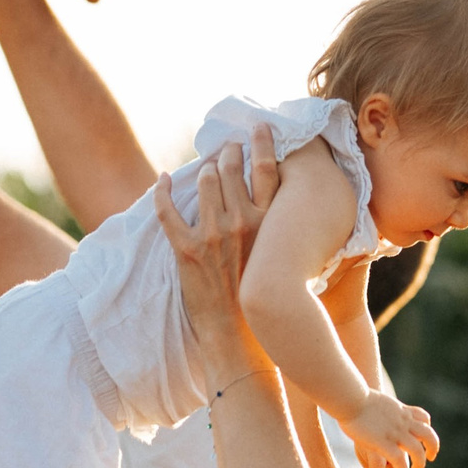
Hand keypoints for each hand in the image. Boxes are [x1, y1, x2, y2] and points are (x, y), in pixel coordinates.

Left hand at [152, 132, 281, 379]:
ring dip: (201, 169)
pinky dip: (160, 191)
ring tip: (202, 168)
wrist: (239, 339)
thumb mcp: (288, 261)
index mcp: (271, 224)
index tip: (259, 128)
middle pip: (230, 167)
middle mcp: (243, 223)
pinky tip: (160, 181)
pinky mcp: (186, 249)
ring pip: (203, 181)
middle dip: (226, 152)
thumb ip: (290, 233)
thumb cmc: (267, 302)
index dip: (262, 141)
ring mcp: (213, 235)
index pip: (267, 167)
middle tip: (226, 149)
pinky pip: (167, 210)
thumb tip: (307, 215)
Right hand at [345, 390, 437, 467]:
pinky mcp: (383, 443)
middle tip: (430, 457)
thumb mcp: (374, 398)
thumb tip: (367, 399)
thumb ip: (378, 405)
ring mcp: (395, 433)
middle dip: (433, 447)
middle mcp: (403, 421)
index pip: (423, 417)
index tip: (422, 438)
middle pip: (429, 435)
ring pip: (417, 451)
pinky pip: (399, 461)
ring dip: (420, 463)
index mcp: (401, 410)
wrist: (350, 397)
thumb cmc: (354, 395)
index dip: (426, 428)